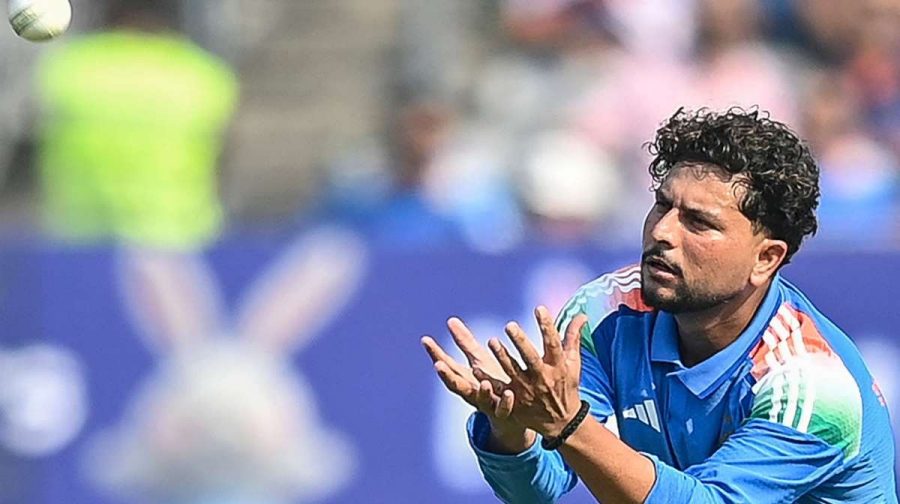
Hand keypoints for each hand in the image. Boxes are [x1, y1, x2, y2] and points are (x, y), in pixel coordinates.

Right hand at [421, 317, 522, 435]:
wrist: (510, 414)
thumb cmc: (491, 381)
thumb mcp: (479, 359)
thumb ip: (464, 342)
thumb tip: (450, 320)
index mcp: (465, 378)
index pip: (447, 364)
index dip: (435, 353)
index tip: (425, 340)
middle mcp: (472, 391)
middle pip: (456, 385)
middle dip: (447, 375)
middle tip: (438, 365)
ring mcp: (487, 403)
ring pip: (481, 399)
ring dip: (482, 391)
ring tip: (484, 382)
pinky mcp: (504, 411)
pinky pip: (503, 408)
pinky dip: (505, 402)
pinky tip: (508, 393)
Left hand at [473, 306, 587, 438]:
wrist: (563, 422)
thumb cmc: (566, 385)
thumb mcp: (573, 363)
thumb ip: (573, 337)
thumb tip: (582, 315)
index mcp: (557, 365)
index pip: (553, 343)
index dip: (547, 326)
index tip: (539, 308)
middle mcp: (543, 377)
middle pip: (530, 358)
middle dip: (520, 342)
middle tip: (509, 325)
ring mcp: (528, 390)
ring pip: (512, 372)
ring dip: (501, 357)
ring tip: (492, 341)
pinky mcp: (516, 402)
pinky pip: (499, 391)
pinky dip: (488, 382)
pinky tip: (476, 371)